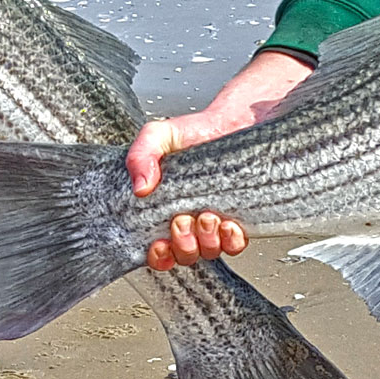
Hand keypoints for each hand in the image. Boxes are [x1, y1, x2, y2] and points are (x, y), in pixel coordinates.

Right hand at [127, 48, 312, 269]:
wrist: (234, 123)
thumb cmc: (195, 132)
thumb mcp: (158, 136)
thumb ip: (141, 155)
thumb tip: (139, 187)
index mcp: (165, 209)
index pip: (157, 249)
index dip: (158, 255)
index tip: (159, 244)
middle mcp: (190, 221)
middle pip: (183, 255)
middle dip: (182, 244)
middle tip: (183, 221)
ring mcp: (215, 223)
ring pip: (209, 252)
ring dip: (206, 241)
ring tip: (207, 215)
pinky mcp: (240, 220)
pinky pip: (236, 245)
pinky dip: (231, 240)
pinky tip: (229, 223)